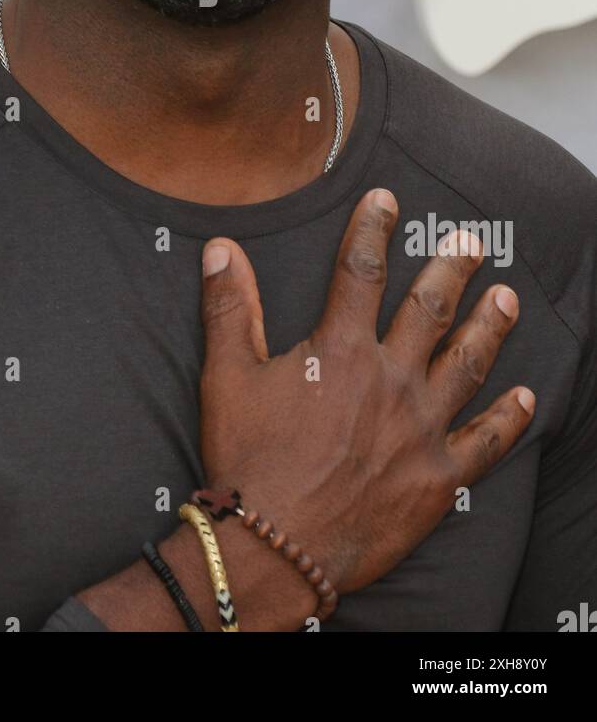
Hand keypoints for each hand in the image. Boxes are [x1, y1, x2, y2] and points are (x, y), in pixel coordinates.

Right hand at [198, 188, 533, 622]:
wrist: (273, 546)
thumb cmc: (247, 459)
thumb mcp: (226, 375)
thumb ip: (229, 306)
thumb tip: (220, 246)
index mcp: (340, 348)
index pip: (361, 269)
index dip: (372, 227)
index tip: (386, 200)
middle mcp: (390, 377)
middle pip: (432, 308)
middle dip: (453, 268)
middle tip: (472, 243)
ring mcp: (420, 427)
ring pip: (468, 363)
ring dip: (491, 325)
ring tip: (507, 297)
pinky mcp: (438, 475)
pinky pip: (485, 441)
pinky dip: (509, 418)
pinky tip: (525, 397)